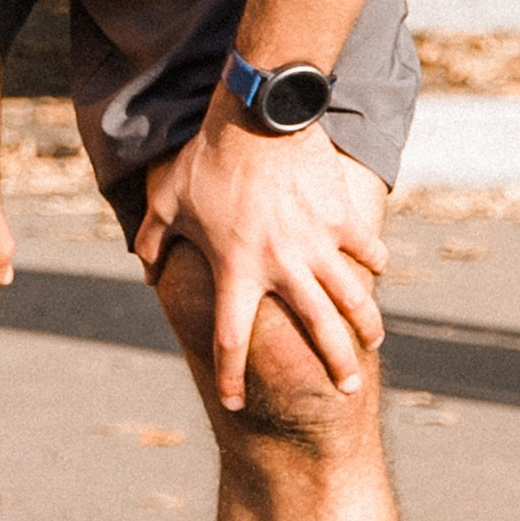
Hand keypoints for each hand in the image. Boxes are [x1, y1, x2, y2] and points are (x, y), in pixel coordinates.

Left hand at [133, 110, 387, 412]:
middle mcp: (281, 267)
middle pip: (316, 330)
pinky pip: (365, 248)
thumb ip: (153, 236)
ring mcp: (316, 244)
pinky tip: (378, 271)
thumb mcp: (170, 199)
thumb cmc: (210, 158)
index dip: (230, 377)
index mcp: (237, 271)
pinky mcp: (340, 218)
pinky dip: (374, 262)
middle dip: (335, 364)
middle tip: (347, 387)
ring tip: (373, 343)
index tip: (234, 404)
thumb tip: (141, 261)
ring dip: (366, 325)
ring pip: (351, 298)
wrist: (259, 115)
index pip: (230, 340)